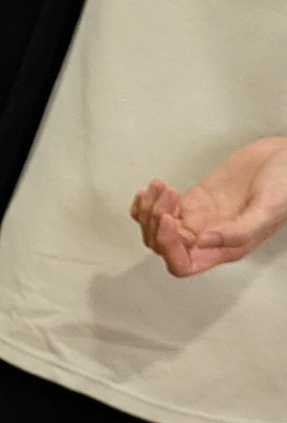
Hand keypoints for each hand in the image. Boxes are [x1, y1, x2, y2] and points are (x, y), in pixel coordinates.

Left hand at [131, 138, 286, 276]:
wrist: (286, 158)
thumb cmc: (286, 185)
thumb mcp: (267, 209)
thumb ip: (239, 231)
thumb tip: (204, 242)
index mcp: (226, 248)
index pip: (182, 264)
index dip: (168, 248)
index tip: (170, 220)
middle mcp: (209, 237)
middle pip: (162, 246)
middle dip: (156, 222)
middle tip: (169, 195)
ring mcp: (199, 218)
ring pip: (157, 227)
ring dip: (150, 208)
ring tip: (162, 186)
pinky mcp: (195, 199)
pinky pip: (161, 208)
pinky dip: (148, 201)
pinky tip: (151, 189)